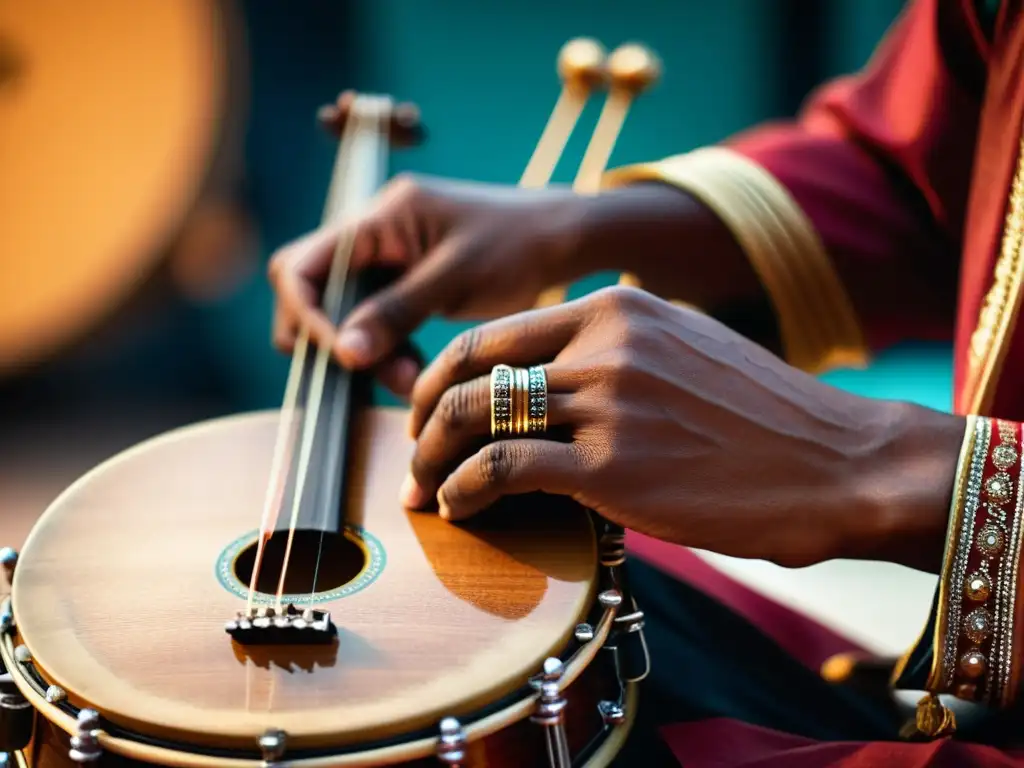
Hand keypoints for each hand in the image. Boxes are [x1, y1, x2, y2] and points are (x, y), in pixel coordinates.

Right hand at [269, 174, 590, 395]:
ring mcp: (388, 257)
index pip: (302, 264)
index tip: (343, 355)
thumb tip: (342, 352)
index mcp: (380, 217)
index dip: (308, 314)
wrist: (564, 237)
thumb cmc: (519, 245)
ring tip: (405, 381)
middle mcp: (373, 233)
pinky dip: (385, 349)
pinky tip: (412, 372)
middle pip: (313, 291)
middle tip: (371, 374)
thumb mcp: (456, 278)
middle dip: (334, 338)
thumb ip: (396, 311)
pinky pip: (374, 319)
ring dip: (364, 351)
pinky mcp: (405, 280)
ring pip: (344, 312)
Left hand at [401, 285, 962, 569]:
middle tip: (411, 454)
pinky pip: (502, 471)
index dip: (446, 373)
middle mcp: (605, 343)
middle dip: (423, 414)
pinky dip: (464, 493)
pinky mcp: (614, 468)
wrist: (843, 463)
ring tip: (424, 494)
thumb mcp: (686, 351)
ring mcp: (607, 402)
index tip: (430, 409)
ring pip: (476, 418)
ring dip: (433, 460)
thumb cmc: (768, 420)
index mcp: (617, 306)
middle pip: (470, 369)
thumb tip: (558, 384)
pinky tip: (459, 512)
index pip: (495, 332)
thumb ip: (619, 352)